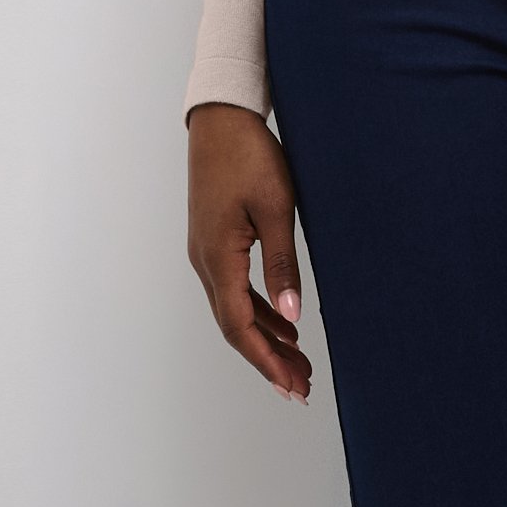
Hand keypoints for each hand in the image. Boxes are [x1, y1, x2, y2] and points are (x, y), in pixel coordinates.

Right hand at [187, 103, 312, 401]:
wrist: (221, 118)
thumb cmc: (250, 156)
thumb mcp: (275, 210)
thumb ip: (282, 265)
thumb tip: (291, 315)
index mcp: (217, 259)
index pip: (240, 327)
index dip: (267, 361)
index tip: (292, 386)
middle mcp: (205, 262)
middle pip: (235, 327)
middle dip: (268, 360)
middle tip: (301, 388)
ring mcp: (206, 253)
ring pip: (235, 311)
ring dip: (265, 339)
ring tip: (298, 363)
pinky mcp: (214, 241)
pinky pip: (234, 289)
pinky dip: (259, 311)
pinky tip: (283, 322)